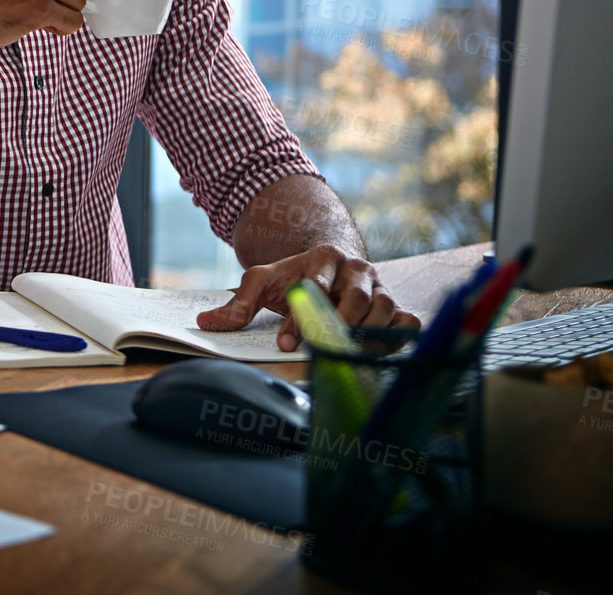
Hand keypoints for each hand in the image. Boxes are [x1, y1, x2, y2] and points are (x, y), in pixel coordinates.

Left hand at [194, 244, 421, 351]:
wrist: (332, 267)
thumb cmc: (294, 278)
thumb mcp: (262, 282)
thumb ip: (237, 303)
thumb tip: (204, 323)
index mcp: (323, 258)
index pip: (313, 286)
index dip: (299, 316)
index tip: (284, 343)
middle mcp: (357, 270)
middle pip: (356, 297)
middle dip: (339, 324)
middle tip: (323, 348)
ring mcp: (380, 288)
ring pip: (385, 308)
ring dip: (369, 334)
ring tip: (346, 355)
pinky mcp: (397, 306)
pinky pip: (408, 320)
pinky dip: (400, 335)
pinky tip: (380, 352)